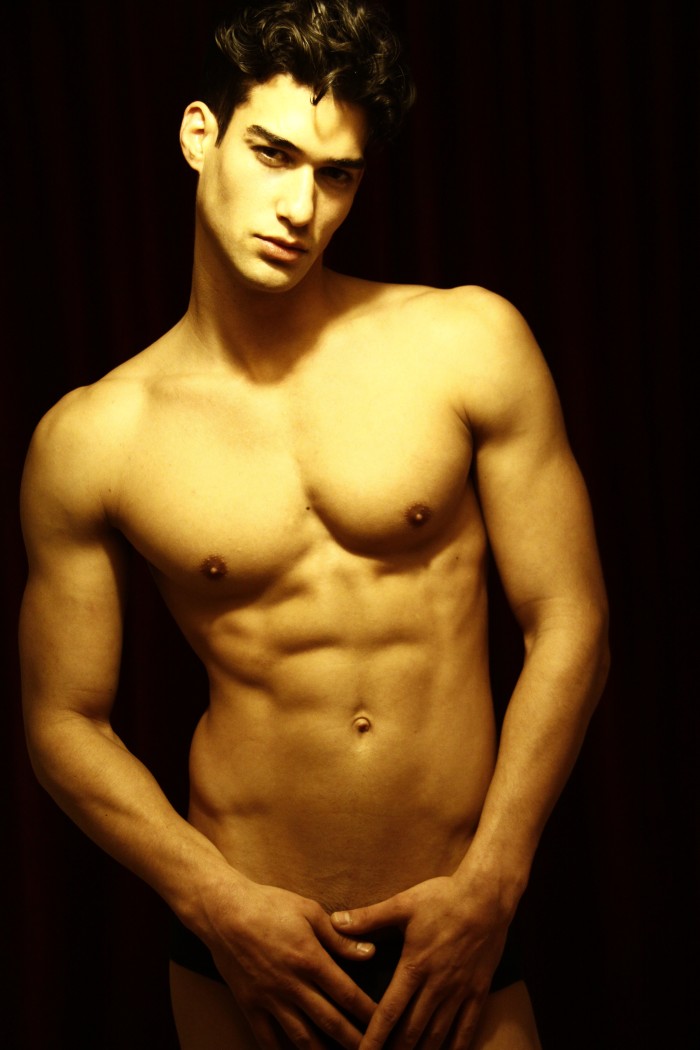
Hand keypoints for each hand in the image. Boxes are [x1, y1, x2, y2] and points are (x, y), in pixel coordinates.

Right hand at [207, 880, 377, 1049]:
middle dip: (354, 1040)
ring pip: (302, 1038)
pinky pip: (267, 1040)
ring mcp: (270, 999)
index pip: (348, 994)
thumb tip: (370, 952)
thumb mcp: (309, 911)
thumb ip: (340, 937)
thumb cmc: (268, 904)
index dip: (369, 1012)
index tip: (385, 1022)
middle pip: (330, 1022)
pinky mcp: (250, 1006)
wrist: (223, 911)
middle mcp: (292, 984)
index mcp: (310, 959)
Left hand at [331, 875, 509, 1048]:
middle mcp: (437, 985)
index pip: (389, 1012)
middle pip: (411, 1031)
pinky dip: (456, 1048)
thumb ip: (369, 917)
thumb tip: (334, 921)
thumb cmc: (443, 897)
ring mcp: (460, 991)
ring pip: (438, 1035)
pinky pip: (467, 1028)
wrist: (488, 896)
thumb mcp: (403, 903)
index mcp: (414, 966)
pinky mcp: (479, 990)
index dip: (374, 1039)